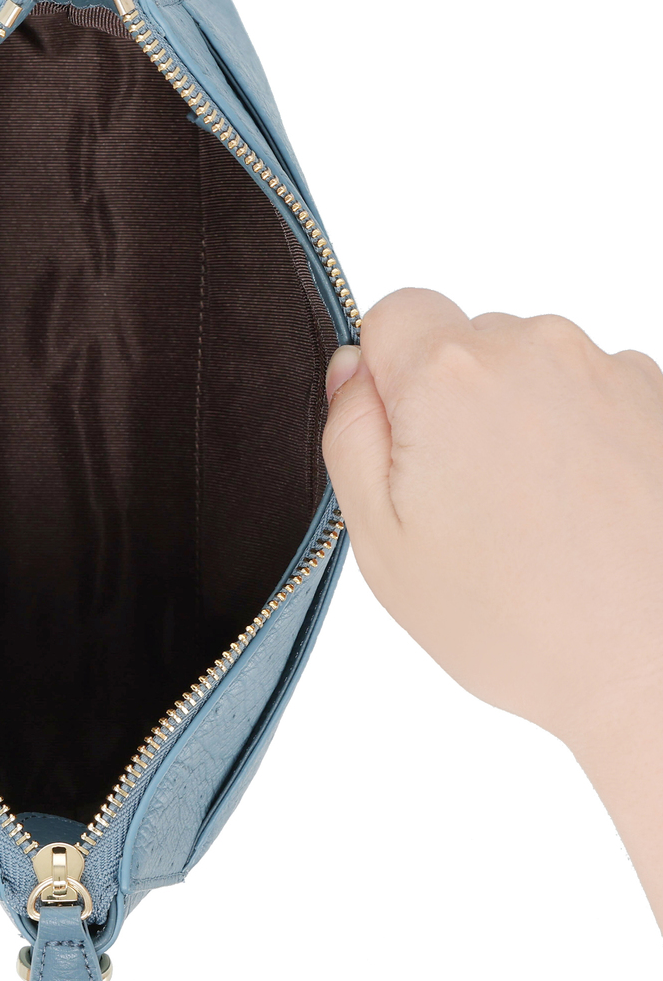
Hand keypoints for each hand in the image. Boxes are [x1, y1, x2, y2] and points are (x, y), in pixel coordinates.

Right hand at [323, 288, 662, 925]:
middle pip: (464, 343)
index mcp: (449, 373)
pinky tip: (581, 511)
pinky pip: (589, 394)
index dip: (383, 374)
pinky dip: (576, 437)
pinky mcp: (660, 399)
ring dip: (517, 420)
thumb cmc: (515, 619)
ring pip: (529, 370)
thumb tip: (352, 371)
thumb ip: (348, 434)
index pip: (393, 312)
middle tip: (462, 498)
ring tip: (531, 515)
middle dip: (449, 403)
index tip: (399, 439)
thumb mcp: (379, 539)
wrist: (656, 668)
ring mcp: (609, 370)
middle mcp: (536, 347)